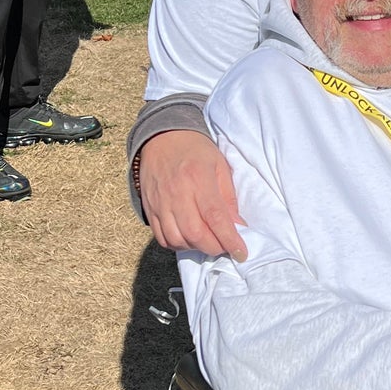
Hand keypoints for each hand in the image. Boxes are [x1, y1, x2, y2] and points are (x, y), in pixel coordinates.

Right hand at [137, 129, 246, 258]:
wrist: (161, 137)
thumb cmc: (195, 150)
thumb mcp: (220, 166)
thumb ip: (229, 198)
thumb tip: (238, 227)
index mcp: (197, 178)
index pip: (214, 217)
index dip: (229, 239)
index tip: (241, 253)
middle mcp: (177, 193)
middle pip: (195, 233)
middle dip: (214, 247)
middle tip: (225, 246)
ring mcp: (160, 202)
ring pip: (177, 239)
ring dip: (196, 247)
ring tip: (208, 241)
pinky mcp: (150, 208)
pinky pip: (161, 237)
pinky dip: (177, 245)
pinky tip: (188, 239)